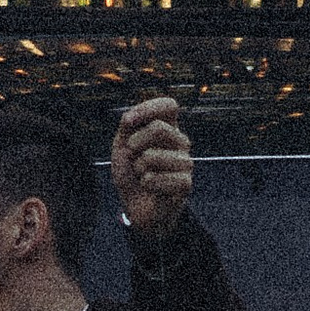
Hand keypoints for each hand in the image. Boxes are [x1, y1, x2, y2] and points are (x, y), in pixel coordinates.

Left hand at [111, 92, 193, 239]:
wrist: (137, 205)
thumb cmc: (132, 172)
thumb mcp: (123, 143)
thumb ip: (127, 125)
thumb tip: (129, 118)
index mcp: (168, 127)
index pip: (169, 105)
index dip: (147, 109)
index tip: (127, 123)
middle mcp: (180, 142)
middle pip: (158, 128)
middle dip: (135, 143)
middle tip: (133, 157)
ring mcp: (185, 162)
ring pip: (152, 156)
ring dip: (138, 168)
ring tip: (143, 174)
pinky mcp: (185, 184)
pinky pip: (155, 178)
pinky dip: (145, 184)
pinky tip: (151, 187)